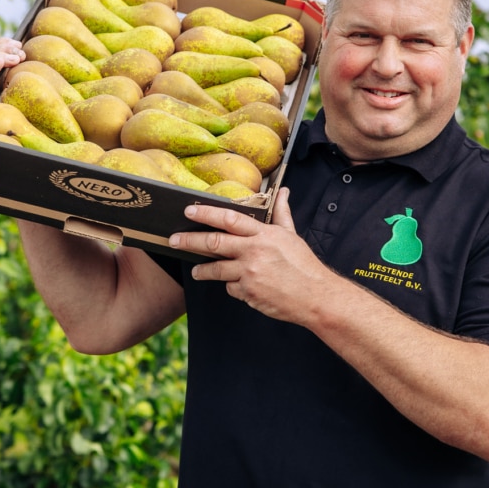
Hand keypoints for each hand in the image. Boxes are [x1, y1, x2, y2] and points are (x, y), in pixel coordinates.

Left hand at [168, 187, 326, 323]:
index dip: (207, 213)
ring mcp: (250, 274)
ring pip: (216, 270)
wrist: (316, 296)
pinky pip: (231, 288)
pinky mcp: (249, 293)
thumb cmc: (304, 265)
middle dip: (189, 241)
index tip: (189, 211)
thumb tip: (283, 191)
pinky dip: (232, 286)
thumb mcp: (292, 236)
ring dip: (203, 270)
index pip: (229, 219)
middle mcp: (254, 252)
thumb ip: (281, 214)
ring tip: (196, 271)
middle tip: (173, 240)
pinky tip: (242, 286)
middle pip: (214, 243)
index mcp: (264, 235)